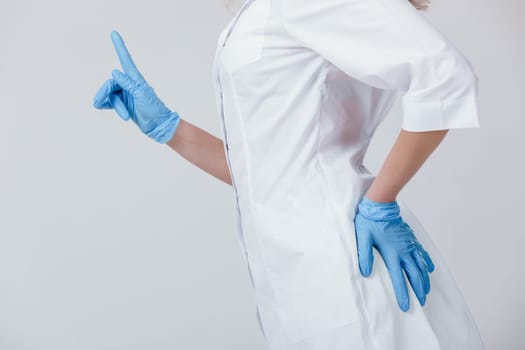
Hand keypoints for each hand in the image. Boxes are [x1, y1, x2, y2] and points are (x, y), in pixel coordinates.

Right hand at [93, 30, 180, 143]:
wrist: (158, 127)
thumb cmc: (154, 110)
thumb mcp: (142, 96)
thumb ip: (128, 84)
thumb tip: (115, 72)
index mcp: (136, 79)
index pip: (126, 60)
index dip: (119, 46)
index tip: (114, 33)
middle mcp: (130, 84)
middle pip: (110, 83)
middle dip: (104, 94)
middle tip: (98, 104)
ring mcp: (125, 94)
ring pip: (109, 94)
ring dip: (112, 105)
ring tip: (124, 116)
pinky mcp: (122, 104)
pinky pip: (108, 101)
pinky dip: (106, 105)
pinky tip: (104, 108)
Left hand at [353, 195, 434, 311]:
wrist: (380, 204)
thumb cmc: (369, 221)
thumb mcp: (362, 239)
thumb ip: (364, 256)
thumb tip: (365, 273)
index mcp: (391, 253)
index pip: (398, 278)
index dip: (403, 293)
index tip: (406, 306)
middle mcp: (404, 251)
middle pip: (415, 275)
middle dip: (418, 290)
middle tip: (421, 303)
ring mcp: (409, 244)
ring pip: (421, 266)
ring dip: (424, 280)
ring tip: (426, 291)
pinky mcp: (411, 239)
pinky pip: (422, 253)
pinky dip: (426, 263)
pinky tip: (429, 269)